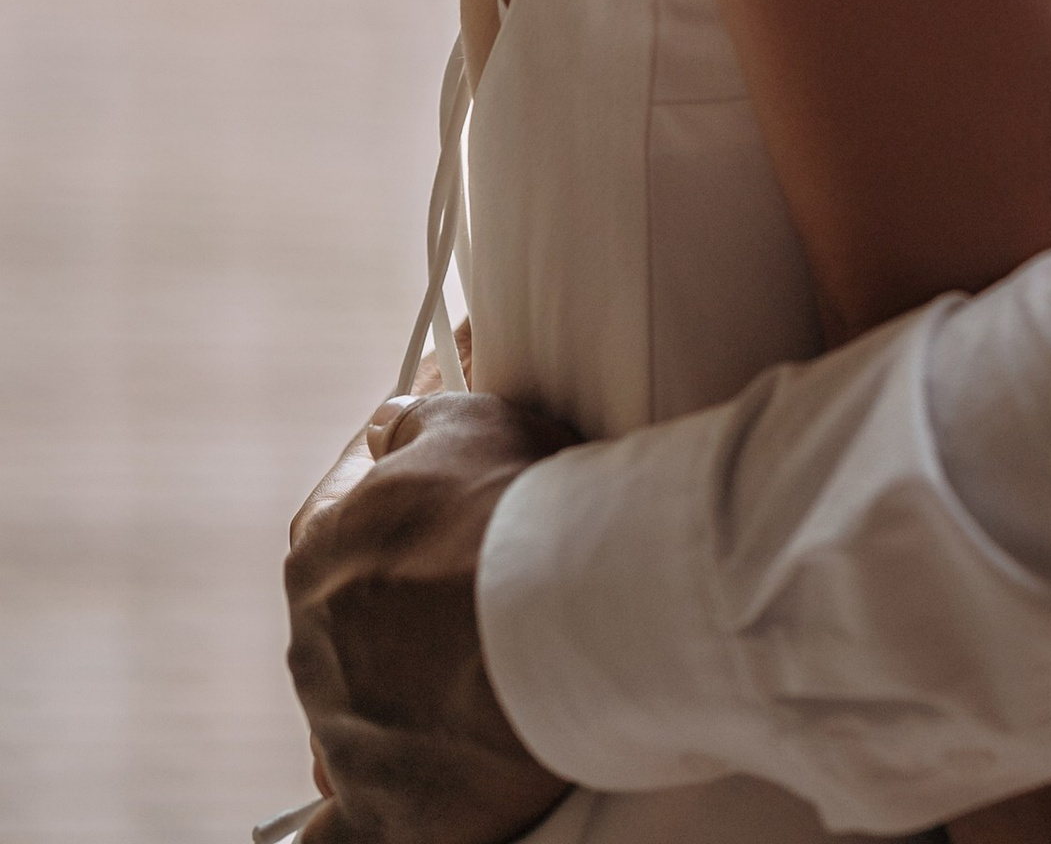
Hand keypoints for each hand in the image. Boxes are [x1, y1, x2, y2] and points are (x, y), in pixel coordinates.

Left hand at [285, 388, 576, 843]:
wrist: (567, 609)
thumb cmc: (517, 506)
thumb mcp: (464, 420)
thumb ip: (411, 425)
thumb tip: (390, 424)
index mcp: (319, 551)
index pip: (344, 515)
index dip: (399, 503)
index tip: (443, 503)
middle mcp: (312, 643)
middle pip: (352, 619)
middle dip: (404, 607)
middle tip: (479, 595)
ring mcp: (341, 731)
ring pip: (350, 714)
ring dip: (394, 699)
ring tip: (473, 687)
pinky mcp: (380, 808)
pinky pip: (334, 836)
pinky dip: (341, 828)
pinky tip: (364, 811)